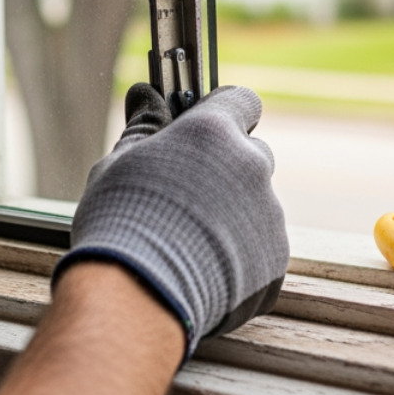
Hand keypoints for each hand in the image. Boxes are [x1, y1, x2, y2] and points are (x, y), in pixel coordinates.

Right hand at [54, 84, 288, 358]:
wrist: (137, 299)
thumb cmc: (120, 223)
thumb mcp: (119, 165)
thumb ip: (143, 127)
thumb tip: (146, 94)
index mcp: (214, 134)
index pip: (241, 101)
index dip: (223, 112)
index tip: (203, 127)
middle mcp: (251, 168)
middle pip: (251, 155)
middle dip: (226, 168)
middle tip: (187, 193)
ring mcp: (268, 217)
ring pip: (256, 205)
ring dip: (231, 215)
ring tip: (187, 243)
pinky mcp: (274, 262)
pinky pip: (259, 249)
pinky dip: (237, 257)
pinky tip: (200, 272)